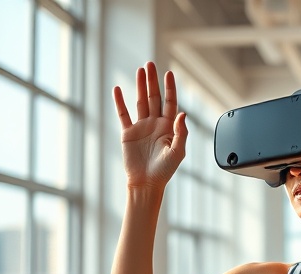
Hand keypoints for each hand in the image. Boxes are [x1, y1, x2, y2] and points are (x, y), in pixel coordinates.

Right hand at [112, 62, 187, 189]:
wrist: (146, 183)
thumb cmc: (164, 171)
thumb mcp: (177, 152)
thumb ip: (181, 132)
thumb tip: (182, 114)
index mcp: (169, 127)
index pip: (170, 103)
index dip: (169, 88)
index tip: (168, 73)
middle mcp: (155, 124)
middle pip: (154, 97)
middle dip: (152, 81)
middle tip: (150, 64)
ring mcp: (141, 127)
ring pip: (140, 102)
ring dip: (139, 86)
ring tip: (139, 70)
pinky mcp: (128, 133)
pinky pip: (123, 114)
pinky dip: (120, 102)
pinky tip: (118, 89)